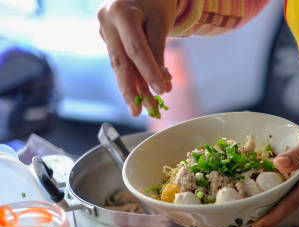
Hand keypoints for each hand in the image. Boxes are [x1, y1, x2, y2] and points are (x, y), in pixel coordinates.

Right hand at [97, 0, 174, 115]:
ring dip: (135, 89)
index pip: (136, 49)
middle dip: (132, 90)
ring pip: (120, 66)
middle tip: (140, 112)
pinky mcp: (109, 40)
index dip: (149, 72)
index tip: (162, 91)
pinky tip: (145, 94)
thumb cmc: (155, 0)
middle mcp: (106, 22)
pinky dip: (135, 78)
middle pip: (120, 62)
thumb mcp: (161, 21)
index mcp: (120, 12)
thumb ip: (157, 50)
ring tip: (148, 108)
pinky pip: (123, 62)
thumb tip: (160, 83)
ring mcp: (105, 31)